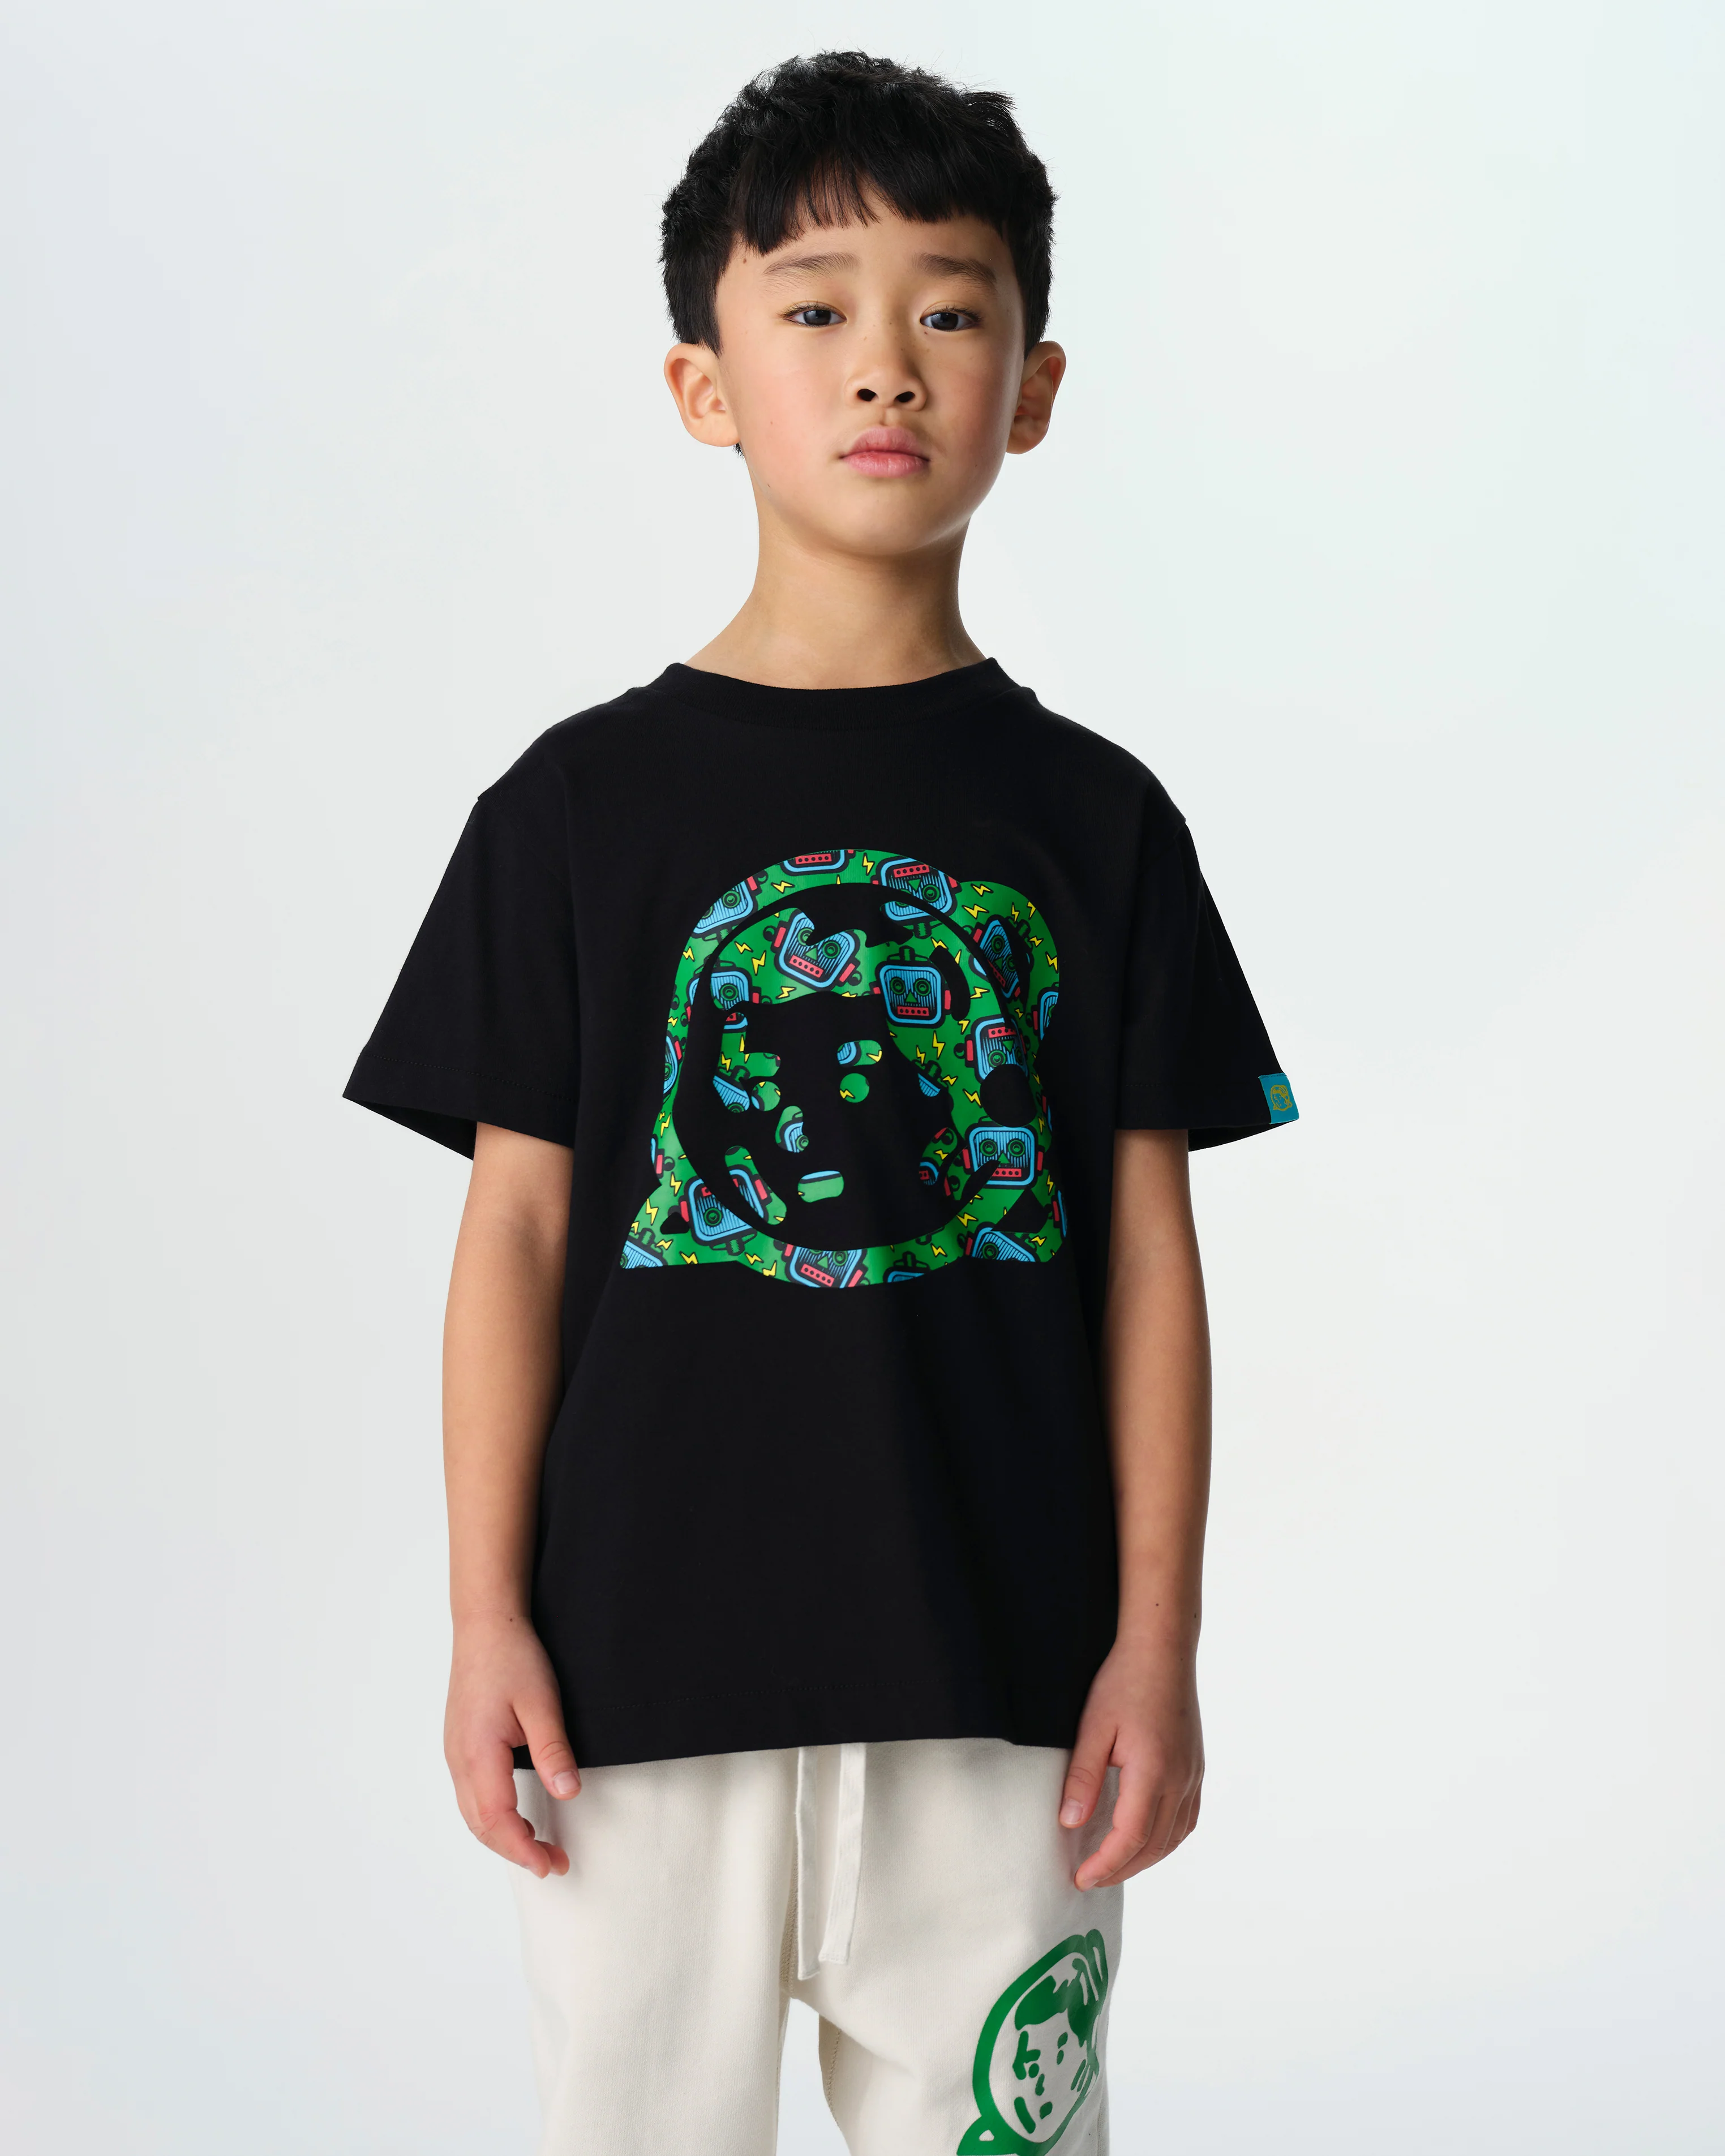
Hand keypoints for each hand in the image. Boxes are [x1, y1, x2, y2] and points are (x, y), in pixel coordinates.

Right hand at [445, 1612, 579, 1876]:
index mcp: (477, 1754)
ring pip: (473, 1813)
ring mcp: (455, 1752)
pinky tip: (515, 1815)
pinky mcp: (460, 1744)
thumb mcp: (541, 1703)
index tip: (551, 1865)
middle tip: (554, 1863)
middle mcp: (459, 1759)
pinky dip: (492, 1816)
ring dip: (503, 1835)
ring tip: (538, 1845)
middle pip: (481, 1825)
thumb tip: (568, 1793)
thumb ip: (553, 1751)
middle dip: (516, 1850)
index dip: (523, 1849)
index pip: (497, 1820)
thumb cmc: (513, 1657)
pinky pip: (471, 1795)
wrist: (486, 1624)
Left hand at [1058, 1636, 1203, 1888]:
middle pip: (1155, 1846)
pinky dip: (1166, 1838)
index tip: (1081, 1879)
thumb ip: (1083, 1778)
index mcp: (1153, 1772)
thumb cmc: (1124, 1681)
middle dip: (1122, 1869)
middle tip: (1091, 1878)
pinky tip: (1147, 1838)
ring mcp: (1193, 1775)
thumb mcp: (1093, 1727)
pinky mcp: (1196, 1766)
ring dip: (1146, 1858)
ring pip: (1175, 1836)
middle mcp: (1180, 1780)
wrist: (1162, 1649)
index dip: (1105, 1865)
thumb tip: (1069, 1823)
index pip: (1130, 1838)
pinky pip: (1187, 1818)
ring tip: (1115, 1865)